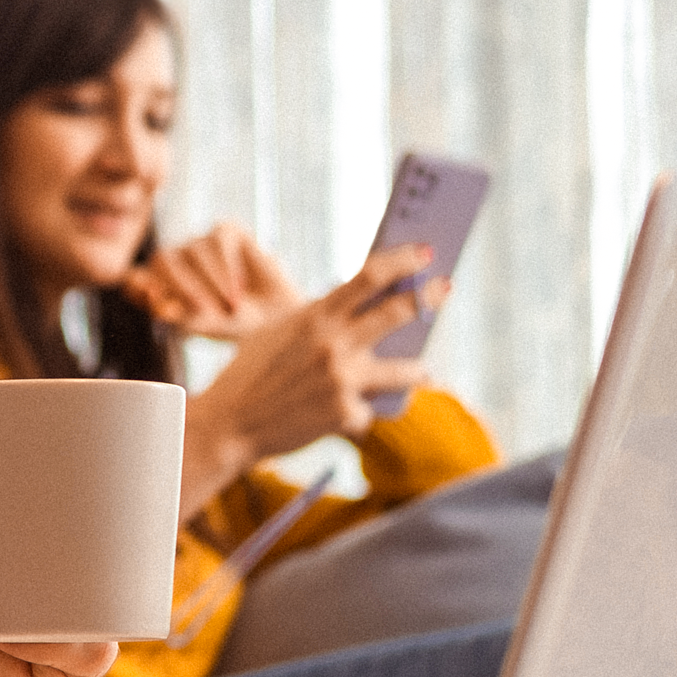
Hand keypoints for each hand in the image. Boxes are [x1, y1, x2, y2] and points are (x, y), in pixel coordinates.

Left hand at [123, 222, 303, 339]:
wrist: (277, 319)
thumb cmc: (235, 325)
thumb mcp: (205, 325)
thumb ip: (179, 315)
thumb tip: (154, 303)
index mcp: (160, 285)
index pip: (135, 278)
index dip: (138, 286)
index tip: (151, 299)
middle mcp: (176, 260)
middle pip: (162, 260)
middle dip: (182, 286)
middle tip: (203, 311)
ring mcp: (199, 243)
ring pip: (194, 252)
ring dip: (213, 283)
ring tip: (231, 308)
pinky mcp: (225, 230)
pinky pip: (217, 242)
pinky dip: (226, 269)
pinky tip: (238, 292)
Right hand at [179, 242, 444, 508]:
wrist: (230, 424)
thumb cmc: (251, 373)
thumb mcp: (278, 332)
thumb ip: (318, 318)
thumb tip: (364, 306)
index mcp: (314, 316)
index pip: (369, 277)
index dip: (403, 261)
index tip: (426, 253)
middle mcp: (333, 344)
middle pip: (397, 311)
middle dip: (429, 297)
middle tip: (445, 288)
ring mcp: (342, 380)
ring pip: (405, 370)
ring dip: (419, 369)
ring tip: (424, 371)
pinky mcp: (346, 415)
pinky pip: (370, 409)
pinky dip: (359, 412)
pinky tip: (341, 416)